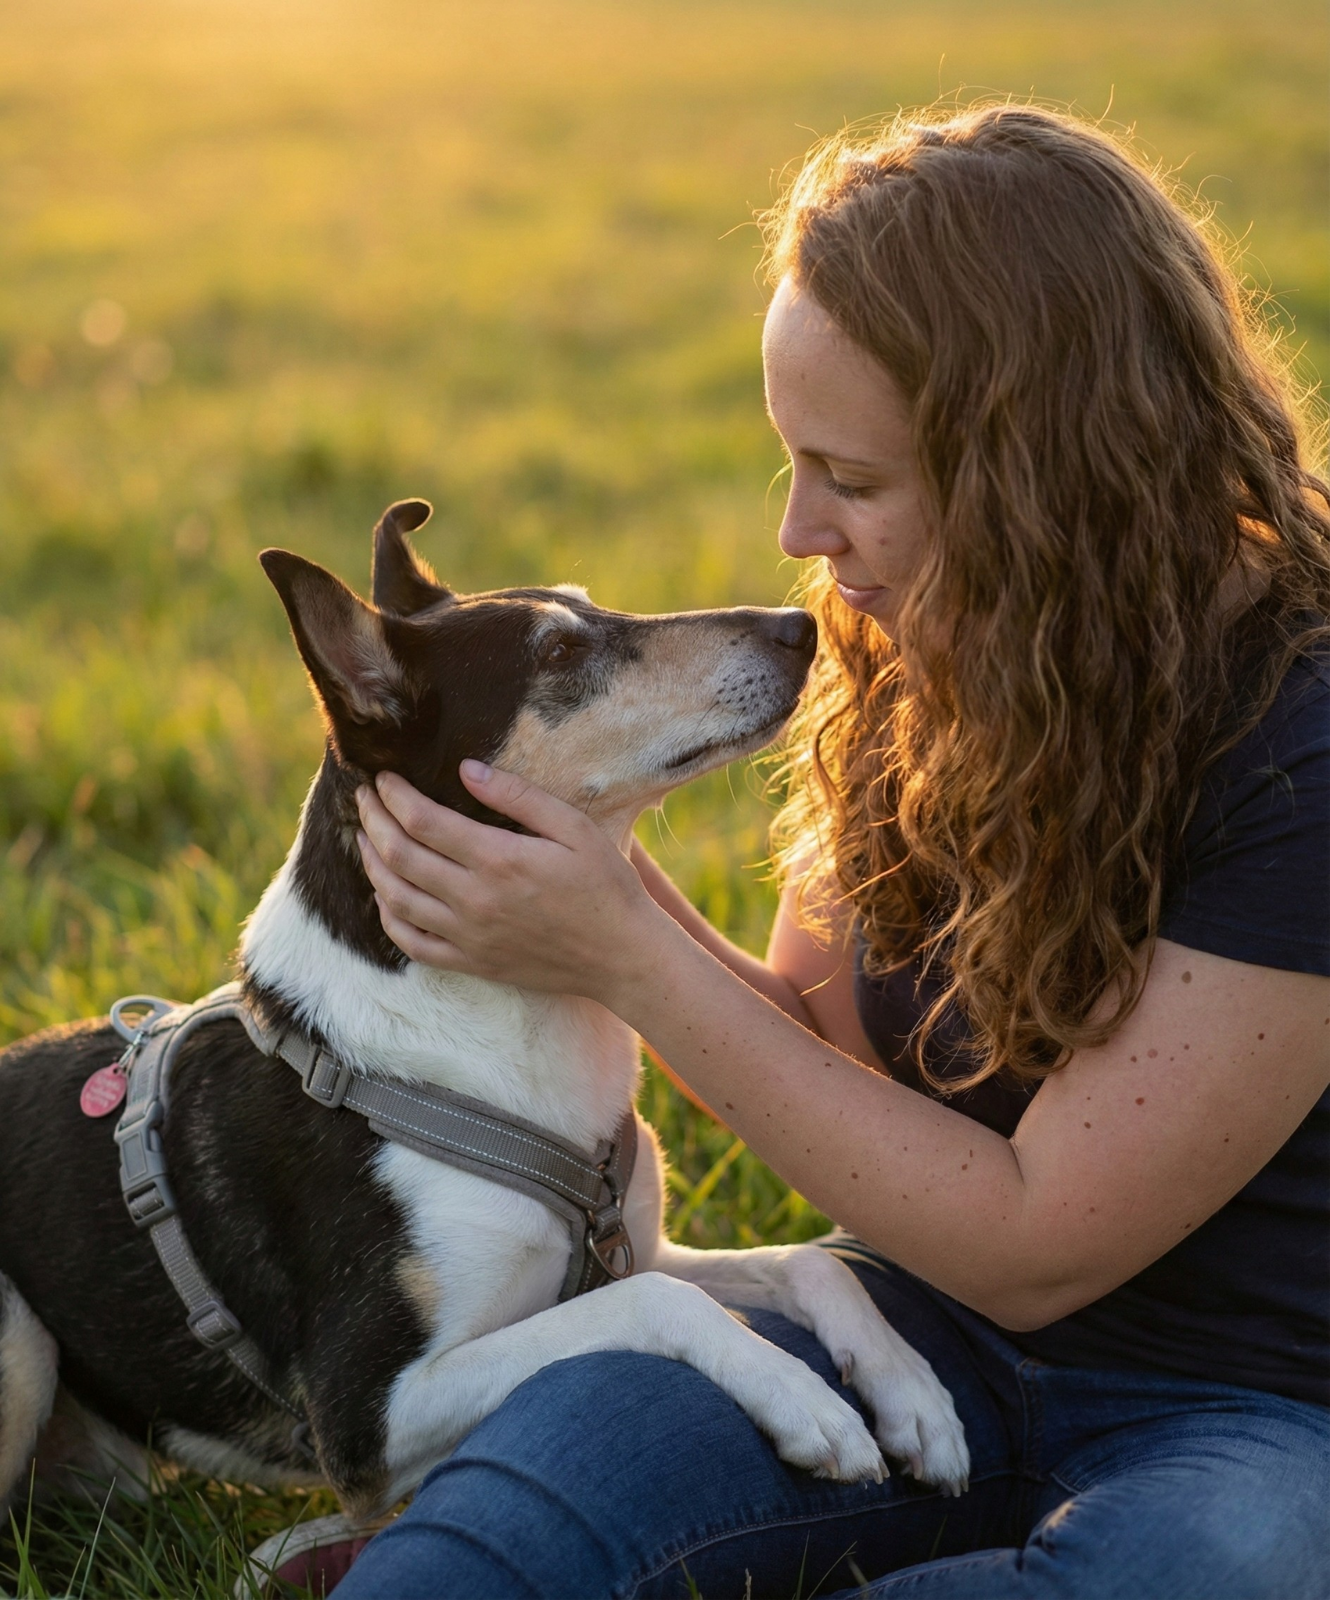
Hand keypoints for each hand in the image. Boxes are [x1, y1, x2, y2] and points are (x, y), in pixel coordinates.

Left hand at [355, 762, 663, 1007]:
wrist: (622, 956)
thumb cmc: (605, 886)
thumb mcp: (574, 828)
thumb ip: (518, 796)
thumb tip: (465, 770)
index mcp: (499, 860)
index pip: (422, 821)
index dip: (394, 797)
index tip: (383, 779)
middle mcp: (475, 900)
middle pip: (399, 856)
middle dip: (373, 821)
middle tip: (364, 799)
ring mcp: (469, 936)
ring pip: (396, 899)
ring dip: (371, 865)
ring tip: (364, 840)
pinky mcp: (472, 963)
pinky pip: (412, 943)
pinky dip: (388, 917)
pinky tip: (386, 896)